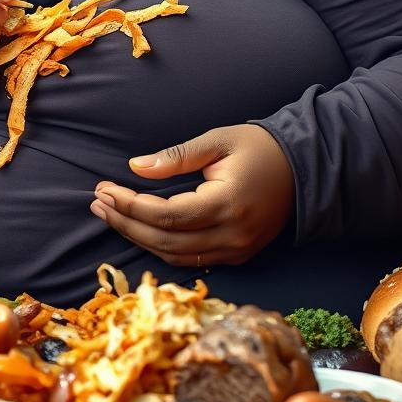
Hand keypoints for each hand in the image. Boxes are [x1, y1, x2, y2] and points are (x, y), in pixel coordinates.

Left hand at [90, 124, 294, 267]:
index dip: (131, 206)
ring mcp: (237, 250)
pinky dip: (162, 248)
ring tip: (110, 214)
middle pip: (166, 241)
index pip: (167, 215)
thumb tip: (134, 168)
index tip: (104, 190)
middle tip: (98, 202)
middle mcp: (232, 235)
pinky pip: (192, 260)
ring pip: (176, 256)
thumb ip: (175, 157)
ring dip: (139, 237)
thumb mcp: (217, 141)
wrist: (303, 168)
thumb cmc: (258, 147)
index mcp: (227, 204)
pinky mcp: (239, 255)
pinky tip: (139, 229)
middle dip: (126, 223)